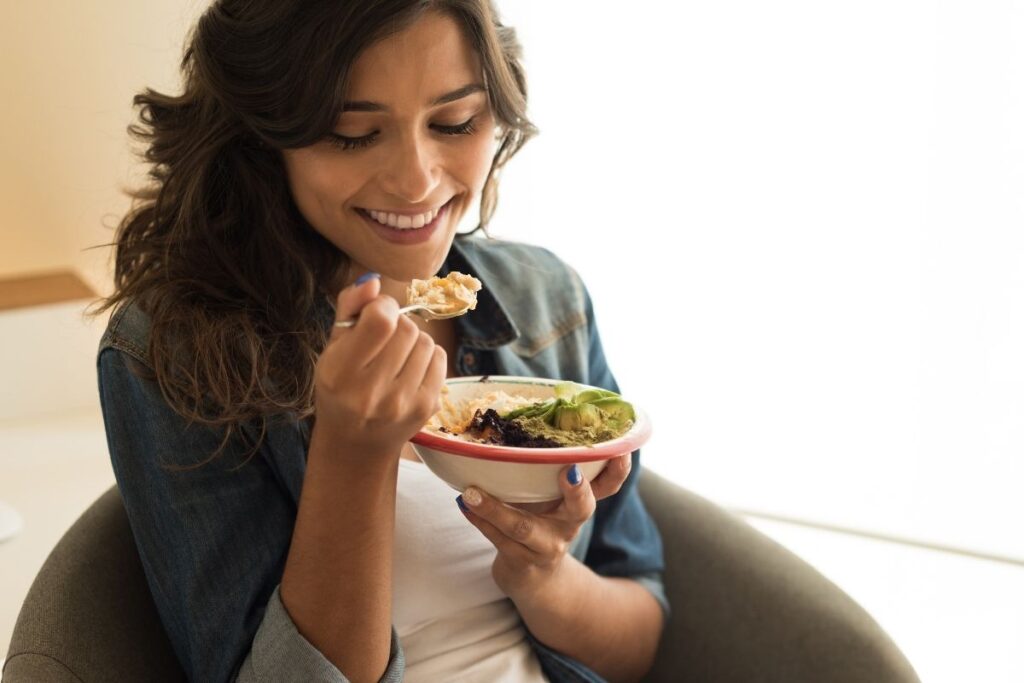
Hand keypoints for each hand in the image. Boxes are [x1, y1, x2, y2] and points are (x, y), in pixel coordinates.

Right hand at [313, 274, 446, 464]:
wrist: (356, 444)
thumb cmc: (341, 387)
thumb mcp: (333, 348)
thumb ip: (349, 308)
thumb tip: (373, 281)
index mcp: (340, 373)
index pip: (381, 321)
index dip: (382, 307)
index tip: (374, 315)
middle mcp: (371, 392)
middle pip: (407, 329)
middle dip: (397, 324)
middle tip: (383, 340)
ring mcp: (402, 404)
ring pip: (426, 341)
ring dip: (413, 340)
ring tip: (395, 356)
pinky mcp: (426, 408)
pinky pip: (440, 358)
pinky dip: (427, 356)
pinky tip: (409, 368)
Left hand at [456, 453, 632, 600]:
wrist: (534, 579)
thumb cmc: (541, 524)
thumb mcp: (553, 500)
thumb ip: (548, 470)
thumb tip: (524, 418)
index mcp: (579, 504)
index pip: (608, 486)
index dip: (617, 470)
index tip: (619, 451)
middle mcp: (569, 526)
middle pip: (582, 509)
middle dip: (577, 491)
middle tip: (569, 470)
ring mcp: (545, 547)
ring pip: (523, 527)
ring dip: (495, 508)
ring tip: (472, 492)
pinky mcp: (521, 562)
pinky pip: (497, 539)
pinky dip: (478, 519)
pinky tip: (464, 504)